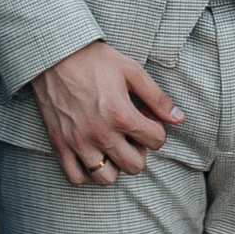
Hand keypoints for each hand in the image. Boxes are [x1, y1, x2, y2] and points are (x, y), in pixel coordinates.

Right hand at [31, 41, 179, 185]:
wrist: (55, 55)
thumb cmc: (95, 60)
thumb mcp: (132, 71)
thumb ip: (157, 97)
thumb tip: (179, 118)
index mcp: (121, 115)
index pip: (156, 141)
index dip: (157, 131)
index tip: (147, 119)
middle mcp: (100, 133)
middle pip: (135, 166)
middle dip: (140, 152)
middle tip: (132, 135)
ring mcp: (78, 142)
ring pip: (106, 178)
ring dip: (115, 166)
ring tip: (112, 148)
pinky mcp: (59, 144)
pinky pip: (75, 177)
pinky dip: (86, 173)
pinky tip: (92, 156)